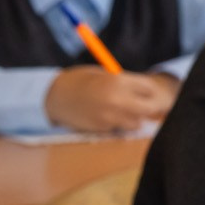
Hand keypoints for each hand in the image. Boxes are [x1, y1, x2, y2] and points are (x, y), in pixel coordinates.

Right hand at [44, 68, 174, 131]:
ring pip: (137, 122)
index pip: (149, 89)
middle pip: (149, 108)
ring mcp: (110, 116)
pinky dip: (118, 125)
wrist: (54, 96)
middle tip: (144, 106)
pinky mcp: (103, 128)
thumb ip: (125, 84)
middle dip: (149, 107)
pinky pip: (120, 129)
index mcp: (118, 81)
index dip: (149, 92)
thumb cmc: (80, 81)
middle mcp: (117, 99)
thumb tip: (148, 94)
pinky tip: (107, 117)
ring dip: (134, 119)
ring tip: (122, 111)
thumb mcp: (104, 75)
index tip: (147, 94)